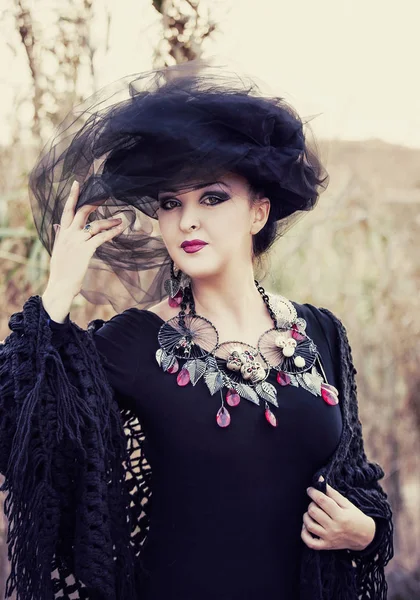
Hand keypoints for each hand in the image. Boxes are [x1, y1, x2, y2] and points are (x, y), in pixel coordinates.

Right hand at [47, 180, 125, 299]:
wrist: (60, 287)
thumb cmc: (60, 272)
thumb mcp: (57, 251)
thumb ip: (58, 237)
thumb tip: (56, 226)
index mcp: (62, 234)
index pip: (67, 210)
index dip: (73, 196)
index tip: (77, 183)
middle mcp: (68, 234)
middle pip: (82, 212)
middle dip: (95, 201)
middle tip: (106, 194)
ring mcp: (77, 241)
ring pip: (96, 225)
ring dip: (110, 221)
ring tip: (121, 219)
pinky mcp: (86, 250)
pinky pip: (102, 237)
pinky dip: (112, 232)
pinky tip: (120, 229)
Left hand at [301, 477, 375, 550]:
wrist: (365, 537)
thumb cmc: (355, 517)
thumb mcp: (347, 503)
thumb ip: (332, 492)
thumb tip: (320, 480)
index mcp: (340, 515)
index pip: (322, 501)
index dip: (313, 493)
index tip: (310, 490)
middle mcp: (334, 528)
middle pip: (314, 512)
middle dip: (311, 504)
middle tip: (315, 503)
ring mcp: (329, 538)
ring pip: (309, 525)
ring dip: (306, 516)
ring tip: (311, 513)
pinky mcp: (326, 546)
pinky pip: (310, 542)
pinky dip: (304, 534)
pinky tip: (307, 526)